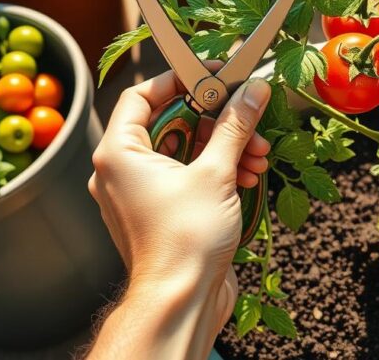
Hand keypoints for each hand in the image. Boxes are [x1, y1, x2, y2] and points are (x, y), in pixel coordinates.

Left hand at [89, 70, 271, 330]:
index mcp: (119, 153)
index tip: (216, 76)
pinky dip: (217, 171)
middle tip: (249, 116)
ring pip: (185, 151)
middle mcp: (123, 170)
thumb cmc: (185, 240)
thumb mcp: (216, 172)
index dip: (179, 80)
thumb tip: (252, 90)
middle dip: (217, 120)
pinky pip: (187, 177)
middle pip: (172, 123)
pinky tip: (248, 176)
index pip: (142, 95)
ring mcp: (141, 193)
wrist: (180, 301)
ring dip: (224, 147)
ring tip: (258, 154)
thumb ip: (234, 126)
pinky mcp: (161, 213)